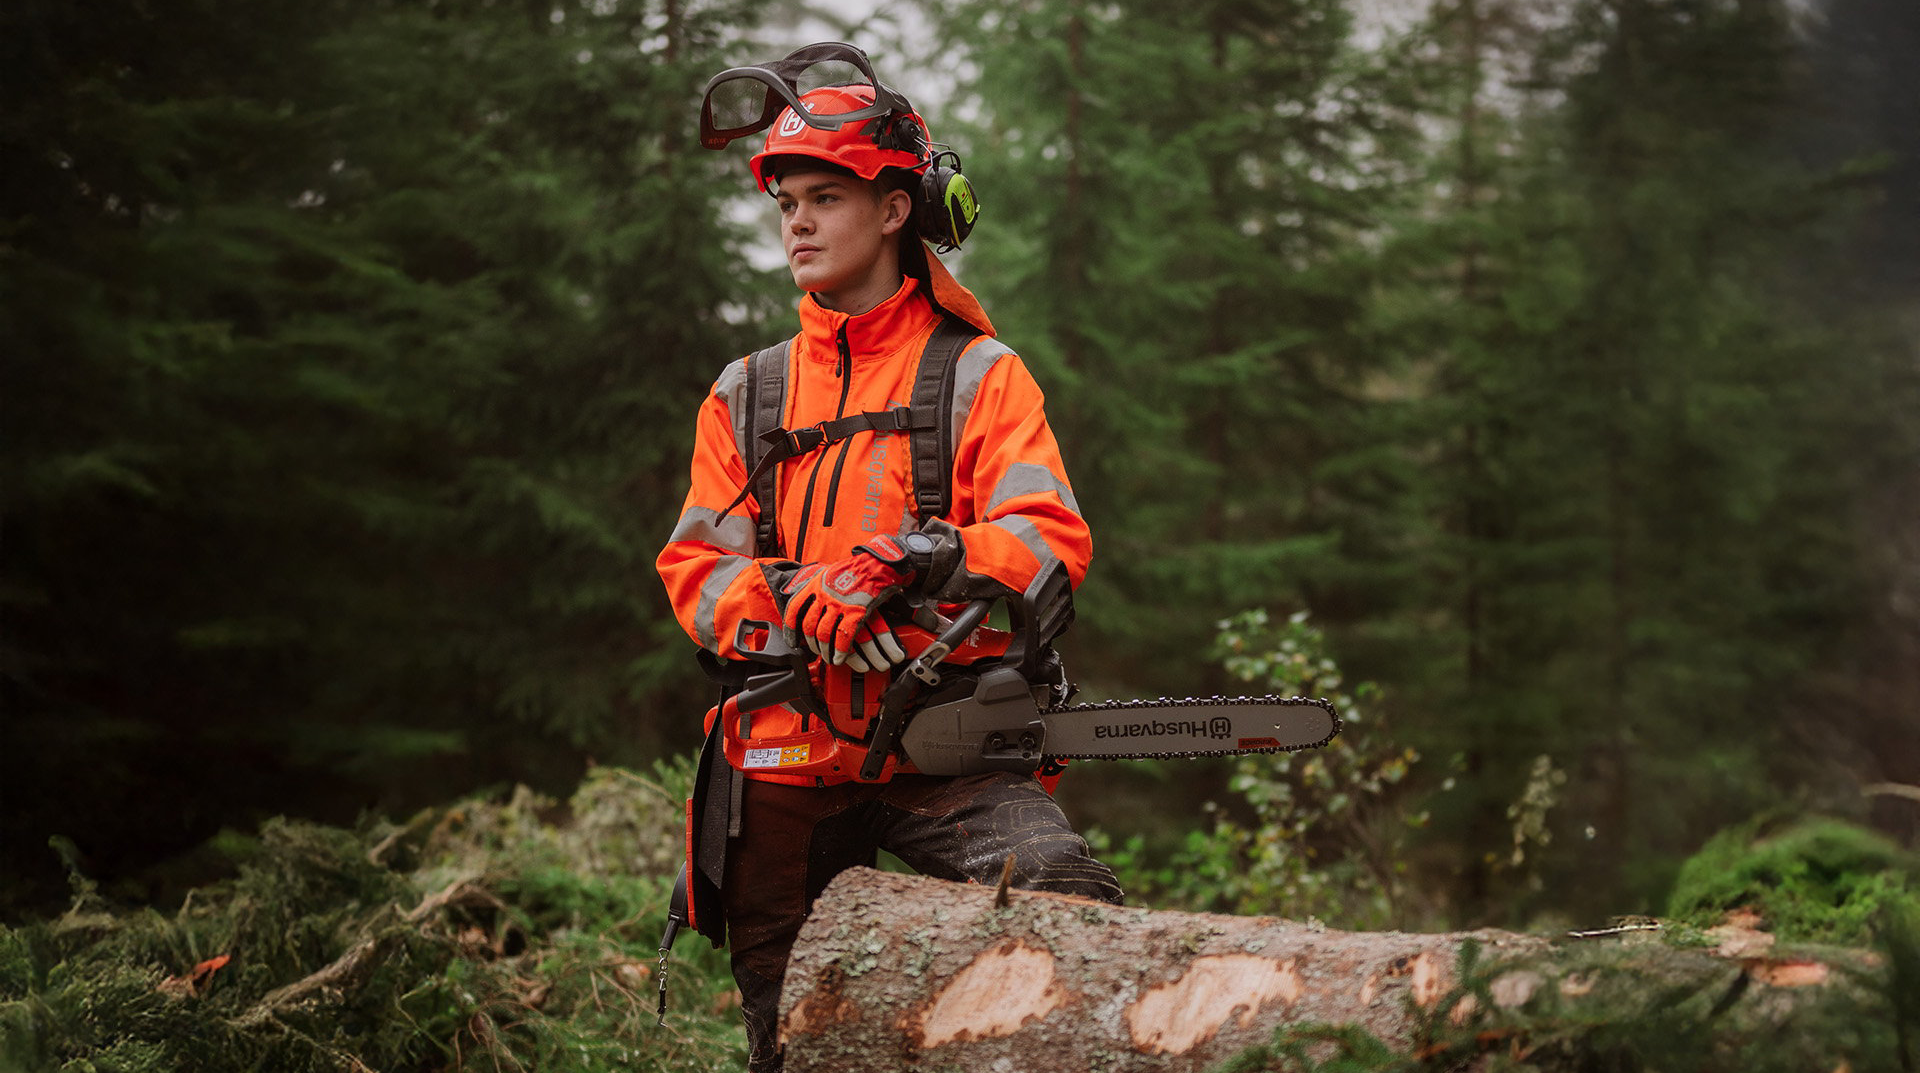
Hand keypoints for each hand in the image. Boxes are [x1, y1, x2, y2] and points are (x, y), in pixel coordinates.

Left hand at [780, 537, 915, 670]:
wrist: (877, 563)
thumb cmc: (856, 569)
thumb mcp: (829, 573)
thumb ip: (817, 588)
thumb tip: (809, 604)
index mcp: (815, 584)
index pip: (795, 610)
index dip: (790, 629)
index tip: (793, 641)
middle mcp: (824, 595)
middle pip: (809, 626)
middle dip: (811, 644)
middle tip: (816, 651)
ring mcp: (839, 604)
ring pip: (824, 634)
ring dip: (825, 650)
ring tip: (829, 657)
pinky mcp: (856, 612)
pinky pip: (843, 637)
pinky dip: (840, 650)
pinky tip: (841, 657)